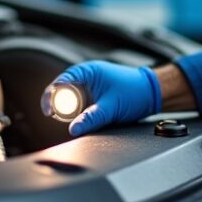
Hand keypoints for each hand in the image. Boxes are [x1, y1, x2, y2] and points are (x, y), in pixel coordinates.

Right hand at [45, 61, 160, 136]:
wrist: (152, 94)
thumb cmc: (135, 92)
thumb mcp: (112, 107)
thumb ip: (92, 118)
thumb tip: (74, 129)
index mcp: (88, 72)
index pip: (61, 82)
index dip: (51, 96)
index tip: (48, 110)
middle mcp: (86, 78)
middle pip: (61, 92)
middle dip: (57, 105)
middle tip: (56, 117)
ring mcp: (89, 88)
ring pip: (69, 101)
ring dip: (67, 110)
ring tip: (68, 119)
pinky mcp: (93, 98)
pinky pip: (78, 106)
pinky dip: (76, 113)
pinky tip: (78, 120)